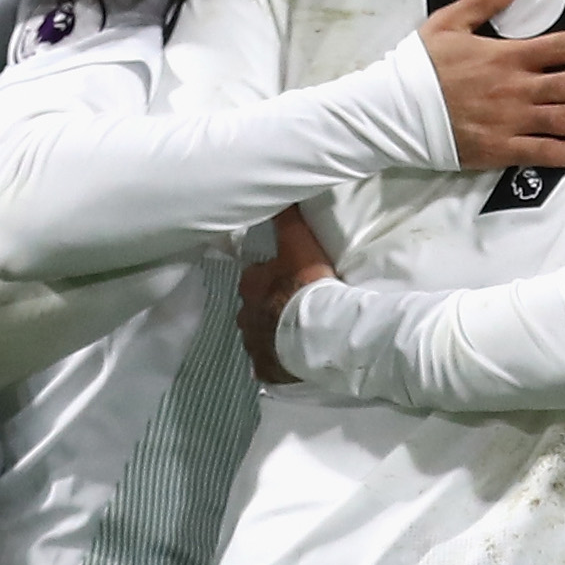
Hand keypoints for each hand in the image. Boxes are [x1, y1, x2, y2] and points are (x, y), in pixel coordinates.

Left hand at [238, 207, 337, 384]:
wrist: (319, 331)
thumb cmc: (306, 285)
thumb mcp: (299, 244)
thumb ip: (287, 220)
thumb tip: (280, 197)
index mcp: (249, 285)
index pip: (255, 277)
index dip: (270, 277)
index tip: (289, 279)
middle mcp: (245, 315)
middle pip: (255, 308)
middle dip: (269, 308)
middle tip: (294, 307)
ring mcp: (254, 344)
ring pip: (260, 336)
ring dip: (274, 334)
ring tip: (297, 334)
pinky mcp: (265, 367)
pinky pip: (269, 363)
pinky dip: (277, 360)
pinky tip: (292, 357)